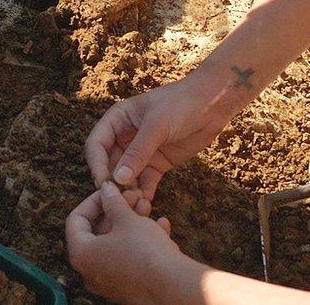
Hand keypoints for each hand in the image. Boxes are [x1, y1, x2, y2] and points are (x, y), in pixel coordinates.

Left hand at [66, 181, 181, 302]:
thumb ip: (113, 201)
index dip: (93, 201)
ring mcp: (110, 282)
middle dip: (117, 210)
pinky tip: (161, 225)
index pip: (76, 220)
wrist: (172, 285)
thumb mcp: (126, 219)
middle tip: (132, 196)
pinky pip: (131, 258)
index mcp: (81, 254)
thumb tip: (106, 188)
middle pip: (98, 233)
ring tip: (148, 206)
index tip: (109, 190)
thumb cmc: (143, 250)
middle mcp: (91, 272)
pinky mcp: (129, 287)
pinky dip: (142, 241)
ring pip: (117, 244)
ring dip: (132, 222)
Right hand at [85, 74, 227, 199]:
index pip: (97, 145)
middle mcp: (125, 137)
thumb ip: (138, 152)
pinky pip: (145, 182)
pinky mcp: (157, 163)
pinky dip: (144, 193)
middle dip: (114, 183)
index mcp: (117, 120)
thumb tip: (118, 179)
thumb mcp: (157, 125)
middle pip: (109, 164)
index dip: (97, 164)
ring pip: (127, 177)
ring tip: (136, 206)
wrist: (213, 104)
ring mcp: (141, 152)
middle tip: (119, 201)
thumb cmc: (181, 103)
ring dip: (129, 192)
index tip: (104, 183)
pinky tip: (147, 205)